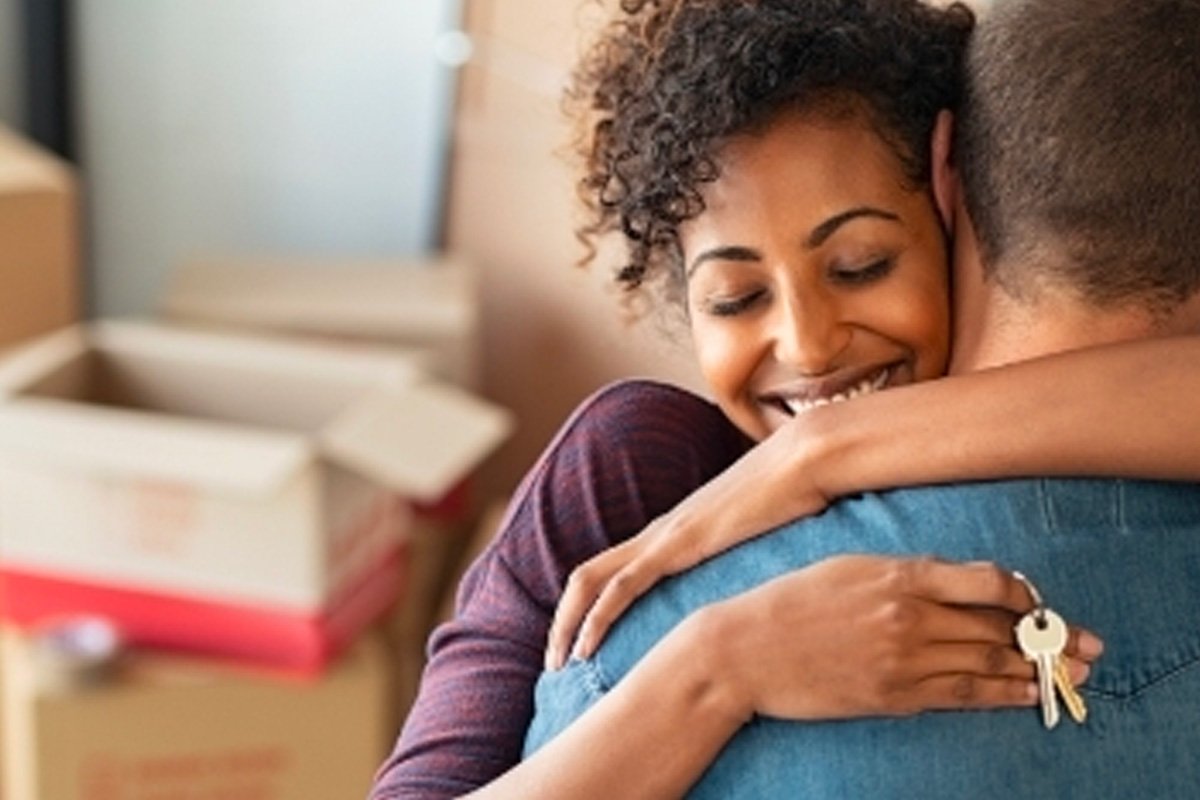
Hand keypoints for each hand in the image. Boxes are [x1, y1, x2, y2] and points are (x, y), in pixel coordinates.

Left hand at [547, 421, 839, 669]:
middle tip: (552, 664)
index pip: (612, 571)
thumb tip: (762, 586)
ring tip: (555, 665)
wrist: (805, 459)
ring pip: (590, 580)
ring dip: (566, 624)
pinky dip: (597, 617)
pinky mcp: (677, 544)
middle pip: (586, 576)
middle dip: (561, 622)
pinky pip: (622, 585)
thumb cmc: (795, 495)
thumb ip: (749, 558)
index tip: (582, 649)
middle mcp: (658, 533)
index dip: (588, 609)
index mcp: (674, 533)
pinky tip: (585, 648)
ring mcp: (664, 536)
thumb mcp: (763, 538)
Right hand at [692, 554, 1102, 720]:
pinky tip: (1027, 695)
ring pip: (988, 663)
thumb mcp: (847, 566)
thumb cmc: (789, 600)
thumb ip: (902, 572)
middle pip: (999, 627)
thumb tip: (953, 582)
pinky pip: (961, 696)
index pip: (987, 582)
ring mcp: (903, 660)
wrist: (744, 649)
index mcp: (899, 575)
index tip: (1038, 601)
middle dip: (1049, 637)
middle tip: (1087, 645)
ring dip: (1037, 669)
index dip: (1025, 594)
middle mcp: (909, 615)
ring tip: (1071, 673)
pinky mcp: (893, 695)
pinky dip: (1001, 695)